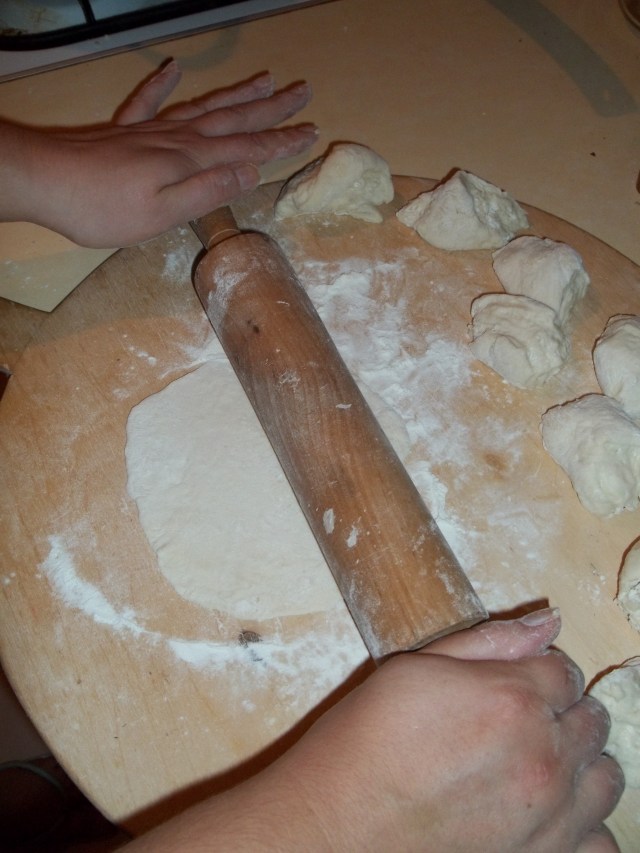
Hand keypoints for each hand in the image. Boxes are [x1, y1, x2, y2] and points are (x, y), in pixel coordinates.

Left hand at [0, 63, 316, 246]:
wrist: (47, 180)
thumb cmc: (105, 209)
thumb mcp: (163, 213)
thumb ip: (208, 191)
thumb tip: (252, 173)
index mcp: (191, 161)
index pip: (248, 150)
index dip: (281, 142)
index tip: (310, 131)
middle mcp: (178, 139)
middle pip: (234, 119)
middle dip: (271, 108)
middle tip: (302, 92)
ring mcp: (152, 130)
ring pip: (204, 106)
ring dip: (237, 93)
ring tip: (265, 78)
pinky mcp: (126, 130)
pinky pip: (149, 99)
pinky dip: (163, 82)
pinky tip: (174, 66)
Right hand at [263, 609, 622, 851]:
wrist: (340, 823)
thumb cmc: (367, 740)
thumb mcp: (416, 667)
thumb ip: (488, 642)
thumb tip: (547, 621)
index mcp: (514, 699)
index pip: (564, 668)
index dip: (540, 668)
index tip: (520, 678)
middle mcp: (544, 758)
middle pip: (591, 719)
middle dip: (564, 709)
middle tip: (524, 716)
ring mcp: (550, 816)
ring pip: (607, 777)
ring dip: (582, 761)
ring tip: (542, 759)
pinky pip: (601, 841)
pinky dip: (586, 823)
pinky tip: (551, 810)